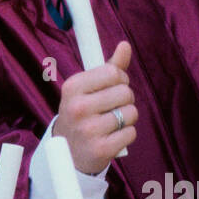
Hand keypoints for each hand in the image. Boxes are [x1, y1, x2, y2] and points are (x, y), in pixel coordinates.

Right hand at [54, 41, 137, 174]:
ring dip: (127, 118)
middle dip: (125, 99)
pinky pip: (131, 133)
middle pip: (126, 92)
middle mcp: (77, 107)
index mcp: (72, 87)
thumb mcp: (87, 89)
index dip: (119, 79)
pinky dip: (126, 135)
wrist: (67, 153)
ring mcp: (88, 129)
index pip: (113, 72)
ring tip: (111, 123)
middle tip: (111, 107)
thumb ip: (108, 67)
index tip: (112, 87)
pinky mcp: (100, 148)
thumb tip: (125, 45)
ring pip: (131, 113)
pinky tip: (112, 137)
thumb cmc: (82, 114)